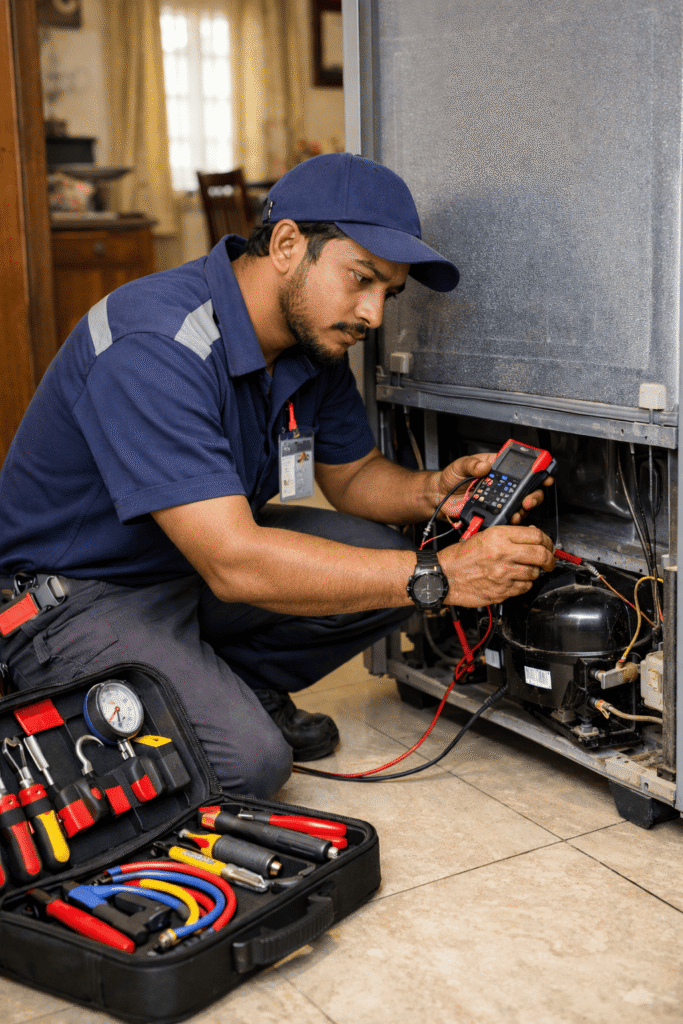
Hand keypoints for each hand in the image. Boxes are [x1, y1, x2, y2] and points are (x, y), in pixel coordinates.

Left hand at [435, 453, 552, 523]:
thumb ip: (471, 464)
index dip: (536, 469)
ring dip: (523, 509)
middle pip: (527, 488)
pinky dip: (511, 519)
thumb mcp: (459, 466)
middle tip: (528, 499)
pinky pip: (507, 517)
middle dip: (534, 494)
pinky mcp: (493, 513)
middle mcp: (502, 484)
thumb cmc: (450, 478)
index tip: (544, 473)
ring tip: (518, 512)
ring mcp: (499, 500)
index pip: (521, 467)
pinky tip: (508, 519)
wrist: (439, 497)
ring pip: (520, 505)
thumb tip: (484, 466)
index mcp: (496, 468)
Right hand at [440, 524, 555, 607]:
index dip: (548, 541)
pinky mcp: (502, 590)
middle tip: (550, 561)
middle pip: (541, 555)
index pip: (536, 536)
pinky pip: (524, 588)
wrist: (445, 576)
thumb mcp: (484, 536)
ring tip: (526, 570)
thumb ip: (509, 535)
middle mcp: (503, 554)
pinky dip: (524, 584)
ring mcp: (503, 574)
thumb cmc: (461, 557)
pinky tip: (515, 580)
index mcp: (499, 537)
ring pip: (534, 573)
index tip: (549, 546)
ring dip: (535, 572)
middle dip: (550, 559)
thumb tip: (532, 535)